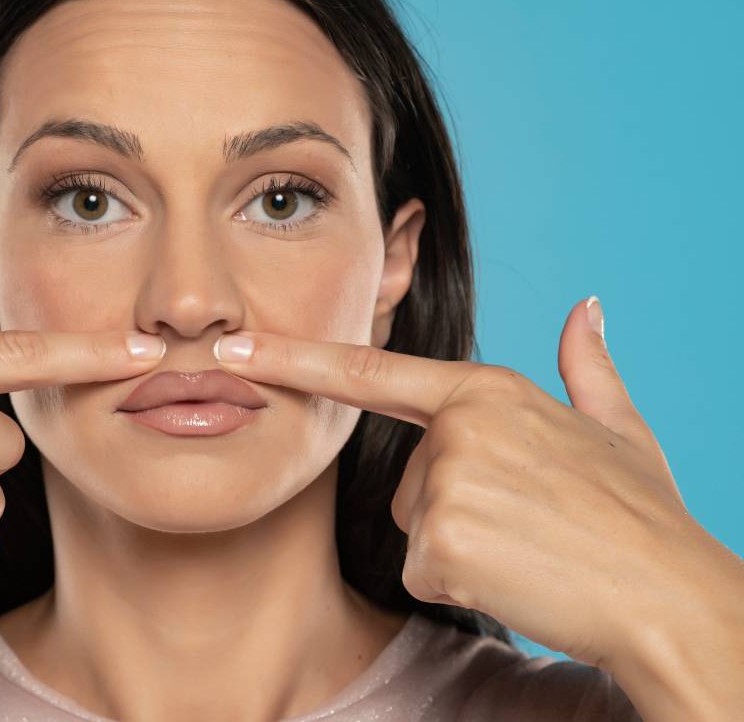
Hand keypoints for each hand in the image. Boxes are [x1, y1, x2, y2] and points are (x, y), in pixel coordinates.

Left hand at [212, 296, 694, 669]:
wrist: (668, 597)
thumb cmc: (640, 516)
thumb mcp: (617, 428)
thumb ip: (586, 366)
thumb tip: (586, 306)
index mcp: (489, 392)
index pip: (370, 372)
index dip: (295, 360)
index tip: (234, 351)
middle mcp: (460, 428)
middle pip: (405, 478)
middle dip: (449, 508)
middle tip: (524, 522)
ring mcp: (448, 484)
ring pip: (412, 525)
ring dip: (458, 546)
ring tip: (525, 547)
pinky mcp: (441, 544)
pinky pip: (422, 569)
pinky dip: (460, 582)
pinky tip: (512, 575)